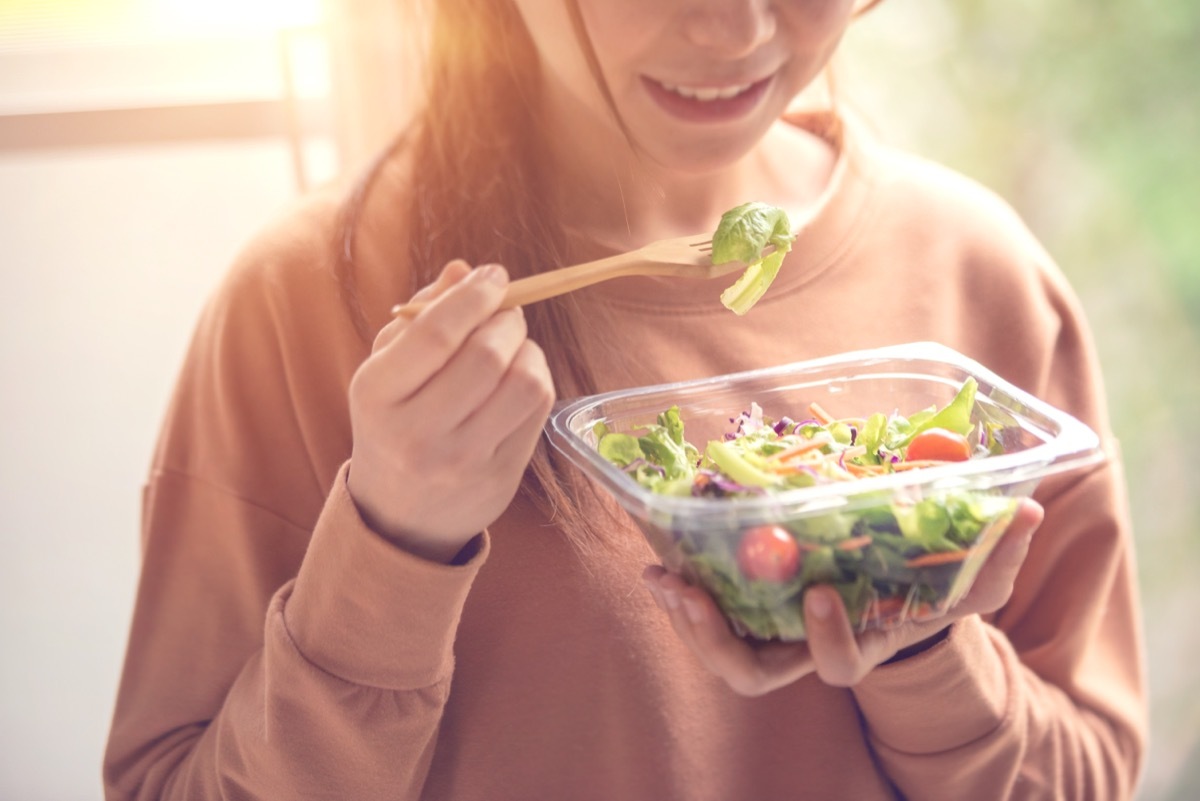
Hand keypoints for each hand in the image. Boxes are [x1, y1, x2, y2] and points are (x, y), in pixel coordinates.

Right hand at [346, 260, 554, 562]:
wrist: (398, 514)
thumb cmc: (393, 421)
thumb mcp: (386, 368)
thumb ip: (421, 315)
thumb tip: (465, 271)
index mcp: (377, 395)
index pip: (436, 333)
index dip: (474, 296)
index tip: (493, 276)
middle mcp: (417, 433)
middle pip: (486, 356)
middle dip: (507, 320)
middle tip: (505, 312)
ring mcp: (462, 460)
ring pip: (523, 383)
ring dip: (528, 350)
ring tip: (513, 346)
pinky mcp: (500, 477)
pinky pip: (538, 409)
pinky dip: (537, 378)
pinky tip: (519, 376)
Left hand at [642, 498, 1043, 695]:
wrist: (896, 589)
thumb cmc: (933, 586)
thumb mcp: (973, 574)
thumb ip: (1000, 551)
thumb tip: (1029, 510)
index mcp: (862, 644)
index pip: (839, 666)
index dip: (828, 638)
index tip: (819, 593)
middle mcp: (808, 649)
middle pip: (753, 674)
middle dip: (718, 643)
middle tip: (691, 597)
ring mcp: (773, 631)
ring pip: (720, 649)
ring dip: (686, 617)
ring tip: (661, 577)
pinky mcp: (749, 604)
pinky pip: (709, 607)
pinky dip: (682, 585)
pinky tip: (660, 556)